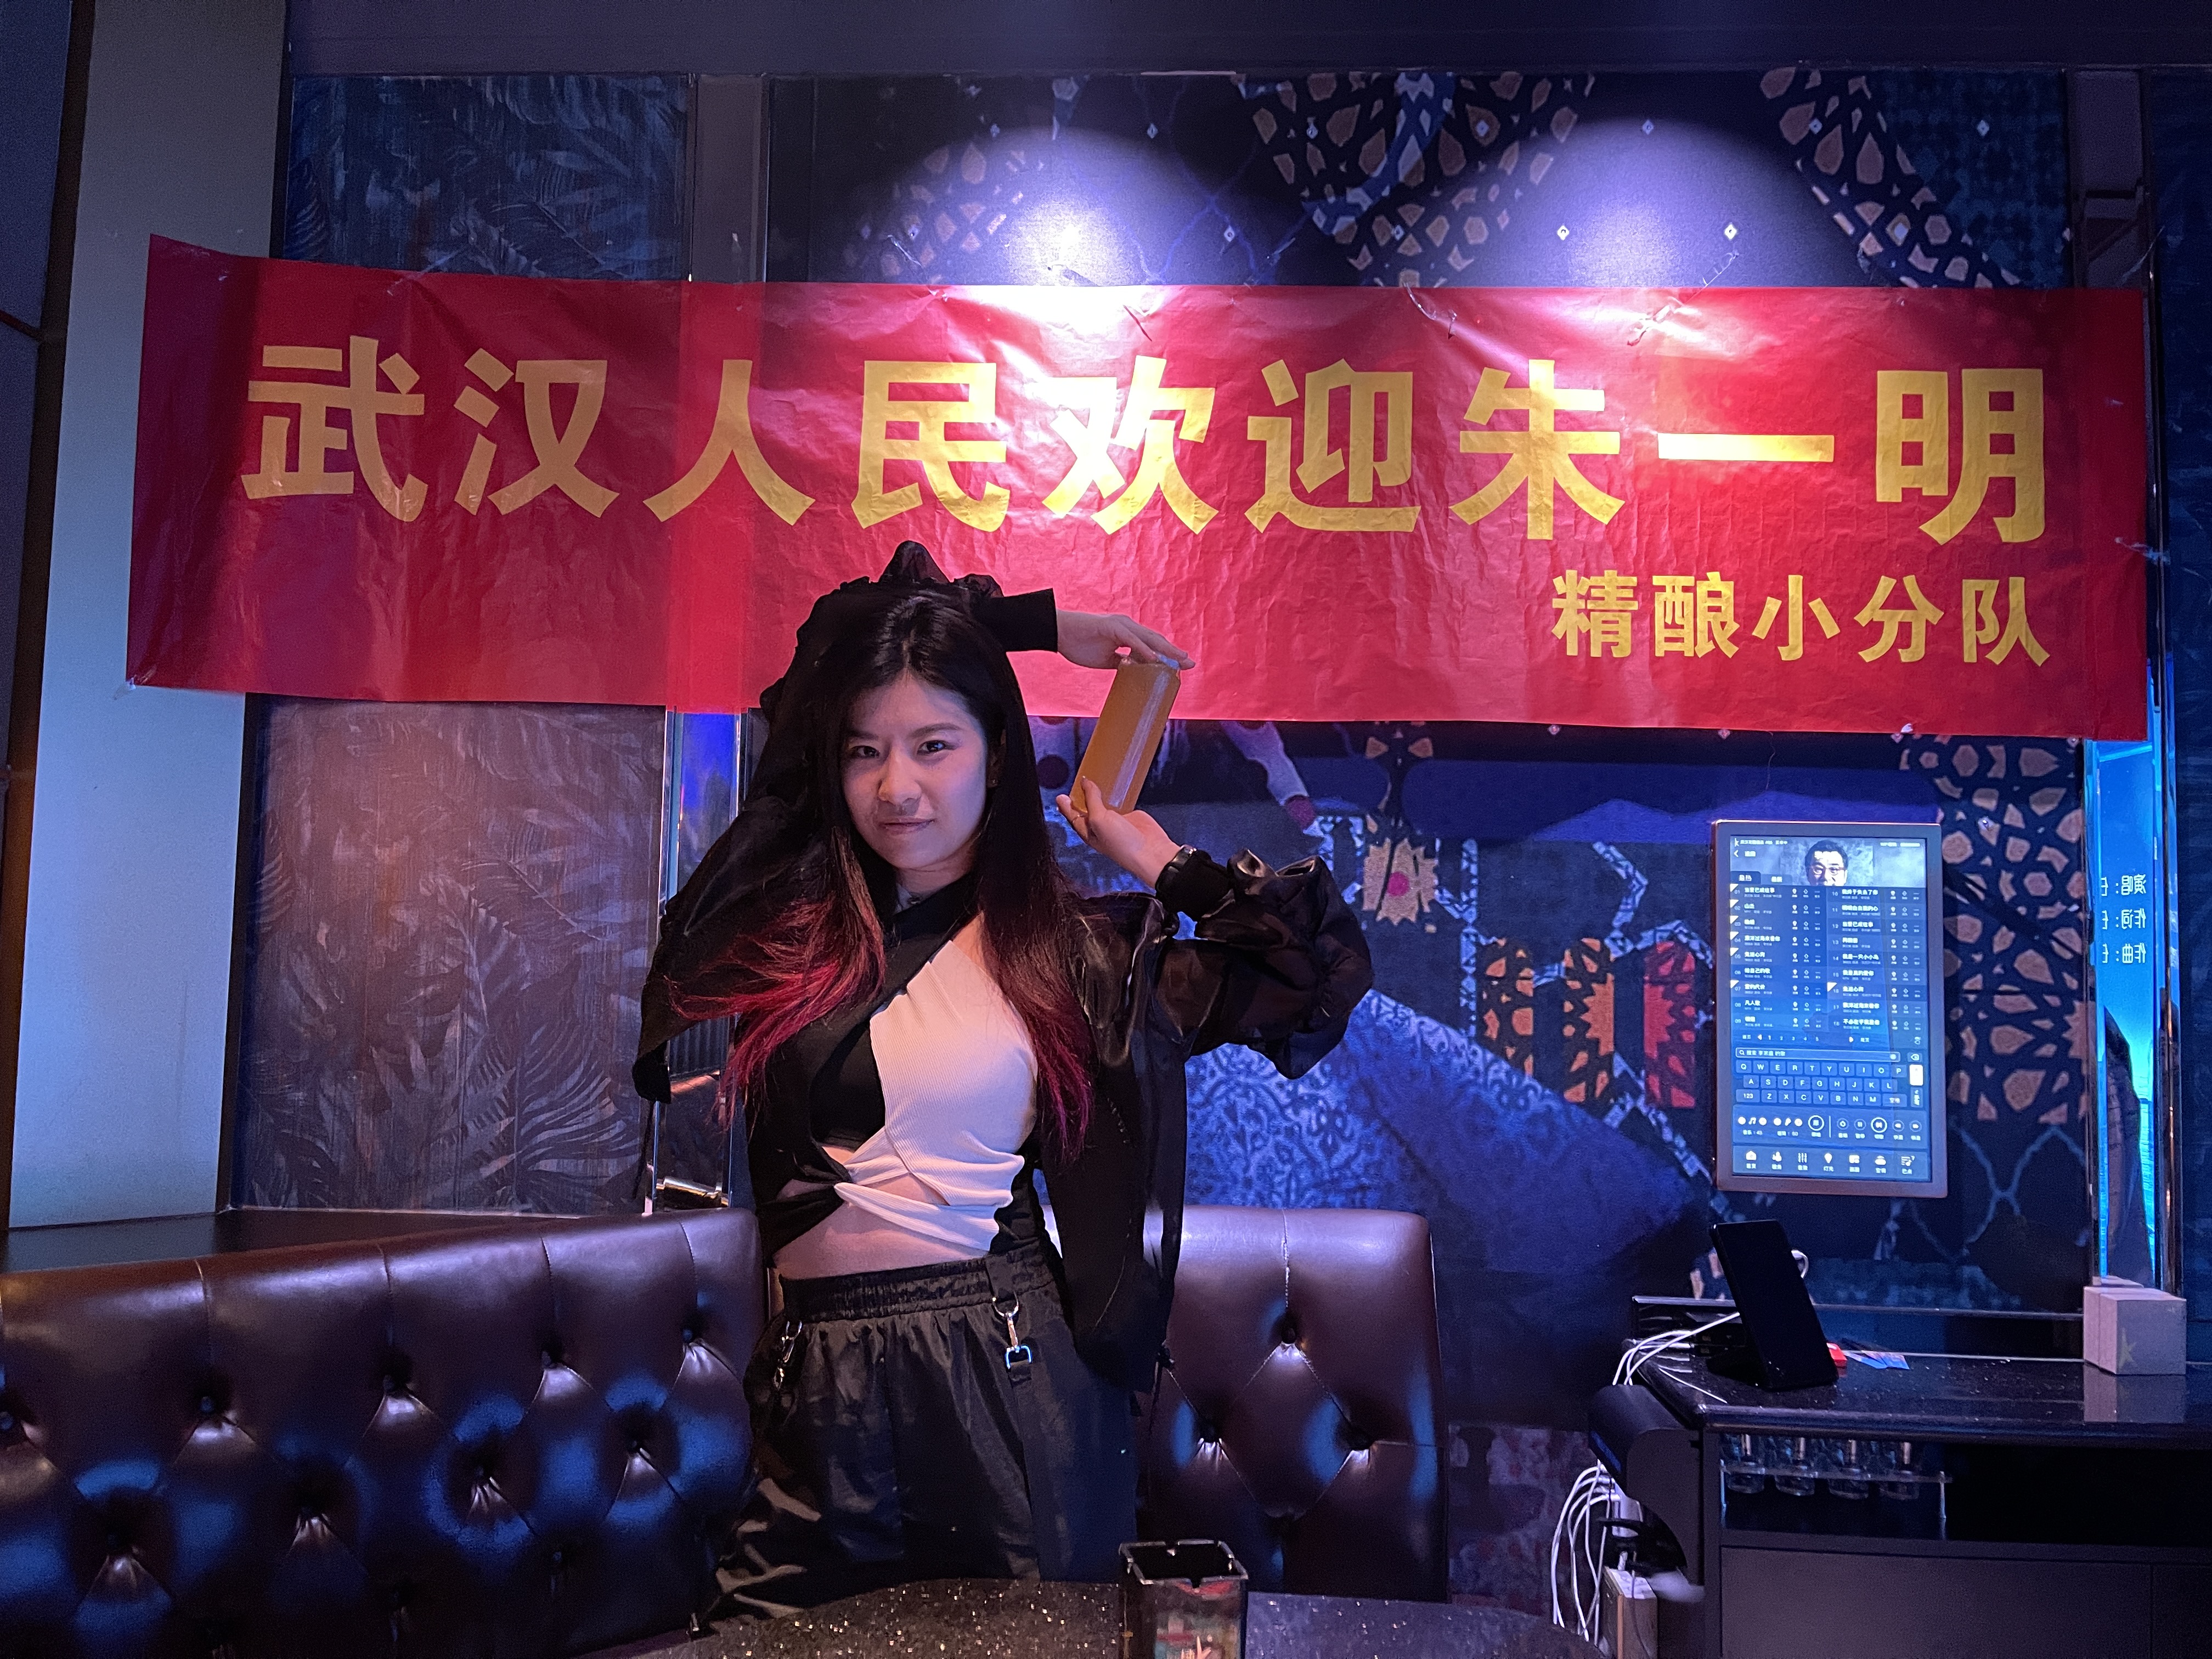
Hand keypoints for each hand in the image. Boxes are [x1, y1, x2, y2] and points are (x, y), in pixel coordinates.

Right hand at [1054, 608, 1193, 670]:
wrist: (1058, 633)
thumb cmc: (1079, 643)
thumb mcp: (1105, 659)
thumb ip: (1121, 662)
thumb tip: (1134, 671)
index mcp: (1127, 634)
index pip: (1153, 645)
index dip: (1169, 654)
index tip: (1184, 665)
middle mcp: (1127, 627)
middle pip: (1156, 641)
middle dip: (1174, 652)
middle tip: (1191, 663)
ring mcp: (1120, 626)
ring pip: (1148, 639)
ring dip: (1165, 649)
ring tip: (1180, 660)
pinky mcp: (1111, 628)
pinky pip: (1130, 640)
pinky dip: (1143, 649)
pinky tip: (1155, 659)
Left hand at [1055, 776, 1182, 888]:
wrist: (1150, 851)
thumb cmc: (1122, 843)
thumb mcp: (1099, 820)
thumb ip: (1091, 800)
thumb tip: (1085, 783)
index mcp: (1088, 832)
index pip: (1073, 817)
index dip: (1066, 807)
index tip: (1060, 796)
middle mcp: (1099, 827)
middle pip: (1087, 809)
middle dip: (1081, 798)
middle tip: (1076, 784)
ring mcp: (1114, 820)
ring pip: (1102, 804)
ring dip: (1098, 793)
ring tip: (1092, 779)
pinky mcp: (1128, 814)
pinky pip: (1118, 801)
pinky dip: (1114, 792)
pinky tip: (1112, 783)